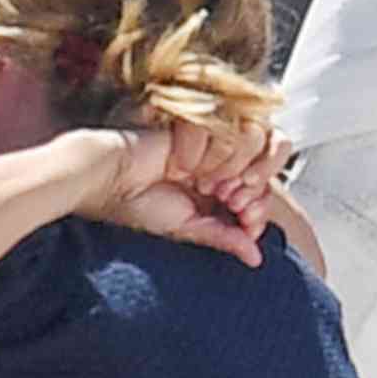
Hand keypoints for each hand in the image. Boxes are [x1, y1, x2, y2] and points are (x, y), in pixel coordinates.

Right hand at [77, 120, 293, 266]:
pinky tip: (181, 163)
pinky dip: (204, 149)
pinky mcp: (197, 118)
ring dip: (230, 164)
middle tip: (223, 197)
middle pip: (269, 161)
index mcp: (220, 188)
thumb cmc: (137, 204)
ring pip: (252, 139)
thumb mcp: (186, 228)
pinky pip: (223, 128)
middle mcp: (220, 161)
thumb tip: (257, 259)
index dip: (262, 204)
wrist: (108, 178)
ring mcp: (211, 138)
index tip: (244, 218)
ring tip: (200, 180)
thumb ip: (223, 238)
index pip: (265, 190)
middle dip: (252, 187)